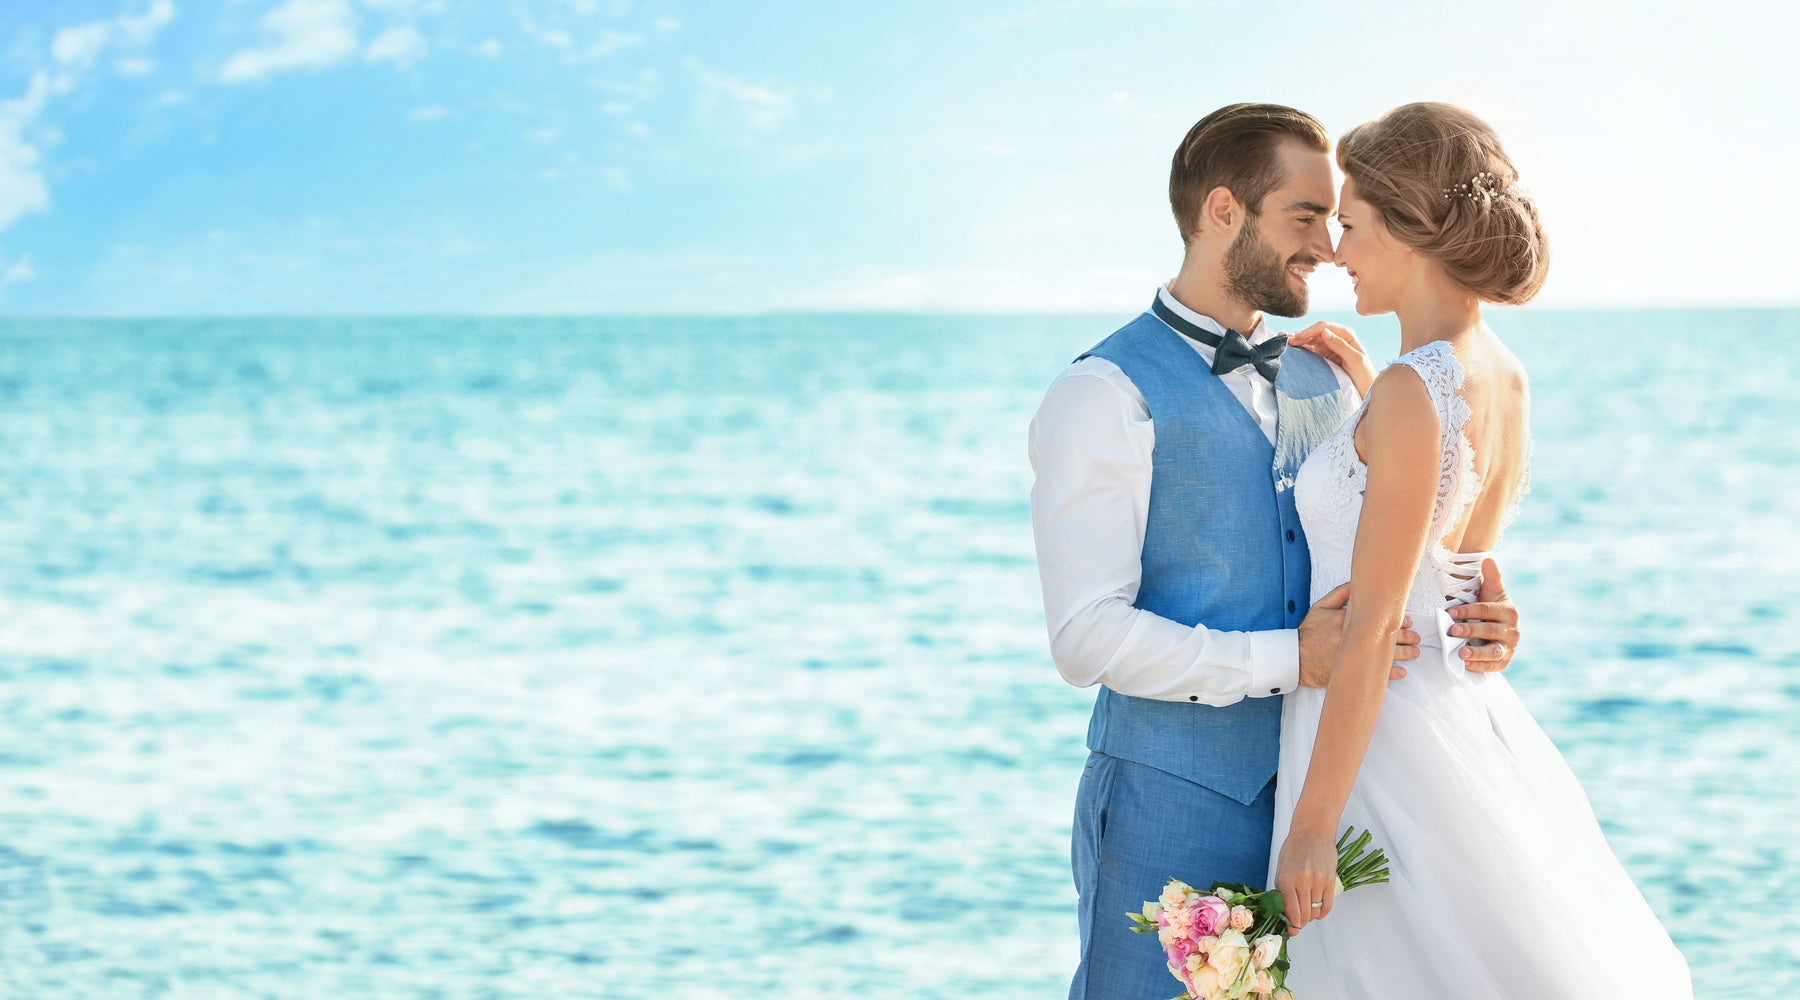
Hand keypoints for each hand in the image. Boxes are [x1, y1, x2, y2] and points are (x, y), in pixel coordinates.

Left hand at [1274, 827, 1338, 930]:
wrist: (1312, 831)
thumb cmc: (1293, 849)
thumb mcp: (1281, 868)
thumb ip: (1282, 889)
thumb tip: (1285, 911)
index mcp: (1286, 879)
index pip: (1291, 911)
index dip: (1292, 925)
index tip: (1292, 931)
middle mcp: (1302, 882)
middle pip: (1304, 914)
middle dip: (1301, 923)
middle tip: (1299, 923)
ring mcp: (1318, 881)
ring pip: (1315, 911)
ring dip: (1311, 916)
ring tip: (1308, 913)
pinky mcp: (1330, 880)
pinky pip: (1327, 905)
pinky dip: (1322, 912)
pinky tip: (1318, 912)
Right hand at [1289, 321, 1375, 396]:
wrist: (1366, 390)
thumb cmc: (1365, 375)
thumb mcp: (1356, 360)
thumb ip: (1341, 346)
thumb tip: (1325, 332)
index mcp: (1346, 334)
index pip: (1324, 327)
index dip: (1309, 331)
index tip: (1296, 338)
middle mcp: (1336, 338)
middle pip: (1314, 332)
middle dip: (1299, 334)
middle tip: (1283, 339)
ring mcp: (1328, 347)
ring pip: (1309, 340)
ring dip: (1296, 340)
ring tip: (1282, 341)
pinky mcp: (1323, 357)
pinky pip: (1309, 350)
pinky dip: (1299, 348)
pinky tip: (1289, 347)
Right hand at [1298, 583, 1417, 687]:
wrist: (1295, 658)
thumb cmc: (1308, 632)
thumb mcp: (1320, 607)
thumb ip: (1339, 594)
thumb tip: (1358, 584)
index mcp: (1347, 620)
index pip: (1379, 618)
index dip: (1397, 619)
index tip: (1407, 620)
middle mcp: (1352, 638)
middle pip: (1386, 637)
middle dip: (1406, 637)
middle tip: (1416, 637)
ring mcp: (1353, 657)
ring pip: (1385, 656)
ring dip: (1404, 655)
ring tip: (1415, 653)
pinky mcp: (1350, 672)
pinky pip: (1375, 674)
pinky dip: (1390, 674)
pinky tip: (1402, 672)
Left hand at [1446, 558, 1519, 672]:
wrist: (1499, 631)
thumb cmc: (1490, 607)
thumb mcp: (1492, 592)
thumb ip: (1491, 577)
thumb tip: (1489, 558)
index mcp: (1509, 611)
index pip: (1486, 610)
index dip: (1468, 610)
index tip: (1450, 612)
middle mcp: (1513, 630)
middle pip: (1489, 630)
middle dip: (1470, 630)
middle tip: (1451, 631)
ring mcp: (1510, 648)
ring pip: (1493, 651)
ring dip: (1477, 653)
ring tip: (1461, 654)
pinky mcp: (1505, 661)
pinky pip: (1494, 666)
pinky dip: (1481, 666)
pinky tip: (1467, 665)